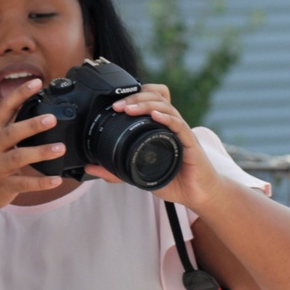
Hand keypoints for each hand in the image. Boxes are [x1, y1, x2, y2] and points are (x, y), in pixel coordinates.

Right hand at [0, 79, 64, 215]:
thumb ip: (12, 125)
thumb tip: (38, 107)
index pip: (5, 107)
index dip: (20, 94)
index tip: (37, 82)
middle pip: (12, 132)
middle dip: (31, 125)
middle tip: (52, 118)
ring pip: (19, 157)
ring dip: (40, 152)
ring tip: (60, 148)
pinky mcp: (4, 185)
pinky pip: (24, 183)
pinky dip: (41, 183)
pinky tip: (56, 180)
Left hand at [82, 83, 221, 207]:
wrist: (199, 194)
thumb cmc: (174, 180)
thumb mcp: (139, 174)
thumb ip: (116, 170)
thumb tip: (91, 167)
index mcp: (160, 127)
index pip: (149, 100)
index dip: (133, 95)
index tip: (113, 103)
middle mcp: (171, 125)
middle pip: (156, 97)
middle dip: (135, 97)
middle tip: (118, 105)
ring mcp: (181, 132)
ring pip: (166, 107)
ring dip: (146, 104)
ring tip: (129, 108)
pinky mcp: (190, 143)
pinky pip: (179, 126)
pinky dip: (167, 119)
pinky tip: (155, 116)